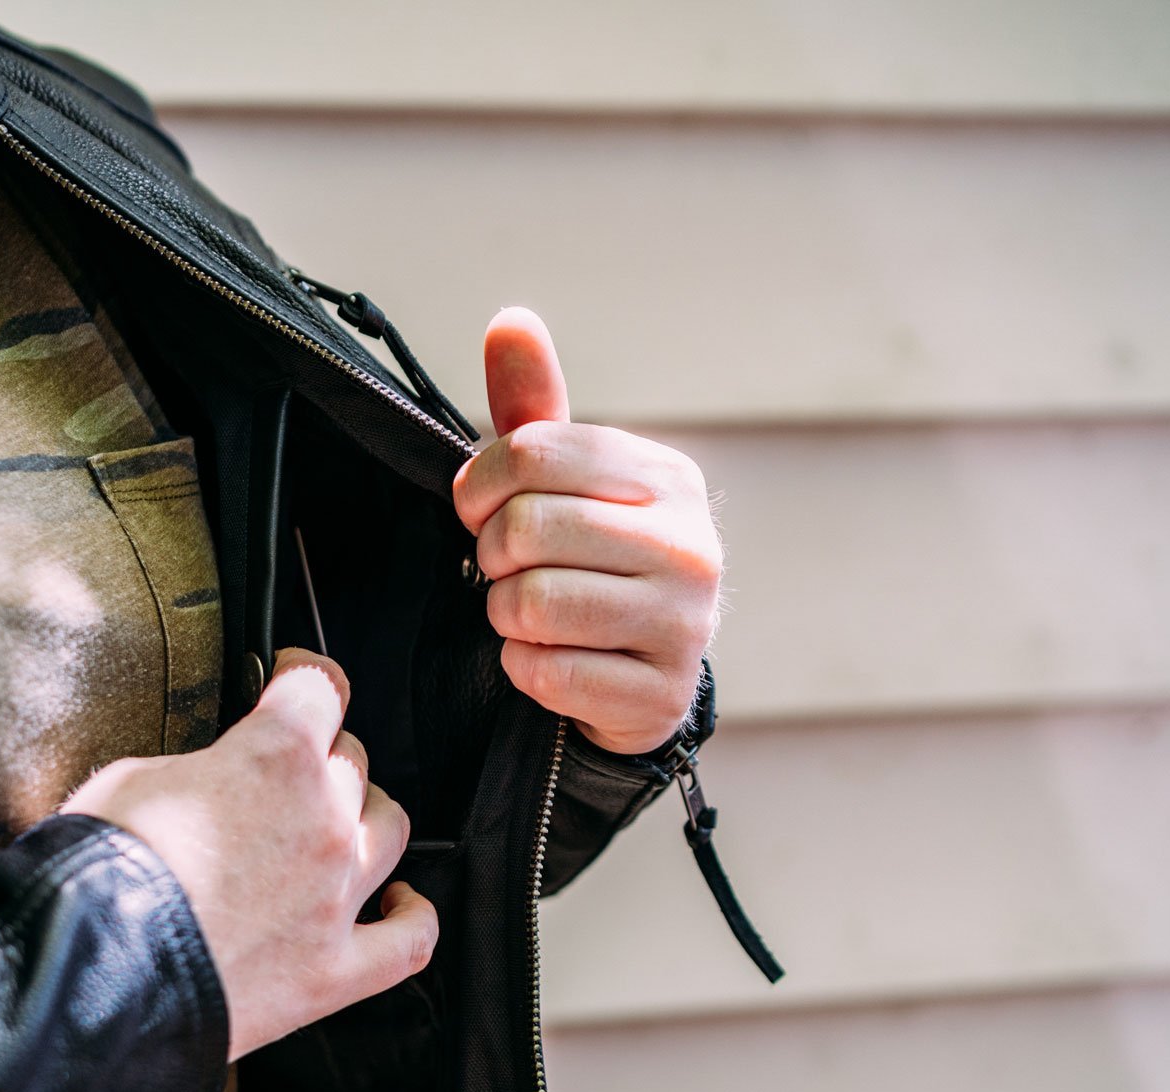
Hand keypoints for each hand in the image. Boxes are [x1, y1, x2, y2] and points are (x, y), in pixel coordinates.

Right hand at [63, 649, 436, 1060]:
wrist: (94, 971)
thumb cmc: (102, 873)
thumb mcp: (135, 777)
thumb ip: (199, 767)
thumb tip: (213, 776)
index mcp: (277, 755)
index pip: (318, 687)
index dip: (302, 676)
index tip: (293, 680)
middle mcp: (324, 818)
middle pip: (351, 760)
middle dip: (318, 757)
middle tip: (281, 773)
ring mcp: (337, 896)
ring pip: (388, 828)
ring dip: (364, 816)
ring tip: (336, 824)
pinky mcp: (334, 970)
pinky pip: (409, 941)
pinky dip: (412, 917)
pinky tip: (401, 903)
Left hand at [453, 308, 721, 754]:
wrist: (642, 675)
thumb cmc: (592, 562)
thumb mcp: (563, 482)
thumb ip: (533, 405)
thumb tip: (510, 319)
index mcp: (667, 476)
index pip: (530, 452)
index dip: (478, 485)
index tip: (477, 508)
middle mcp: (692, 545)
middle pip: (526, 529)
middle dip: (491, 555)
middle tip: (505, 569)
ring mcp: (686, 625)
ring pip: (532, 603)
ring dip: (505, 615)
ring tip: (531, 614)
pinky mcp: (660, 694)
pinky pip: (546, 671)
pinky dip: (525, 669)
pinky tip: (553, 660)